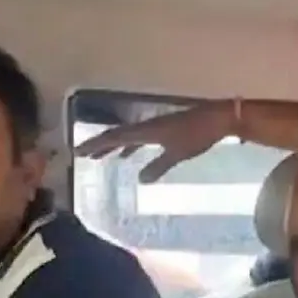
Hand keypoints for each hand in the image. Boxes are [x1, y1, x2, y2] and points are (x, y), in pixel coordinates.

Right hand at [74, 100, 234, 182]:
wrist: (218, 119)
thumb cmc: (197, 136)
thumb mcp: (177, 154)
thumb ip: (158, 166)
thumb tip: (141, 179)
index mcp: (146, 130)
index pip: (115, 137)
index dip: (96, 144)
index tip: (79, 151)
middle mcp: (147, 126)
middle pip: (118, 135)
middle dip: (100, 145)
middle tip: (83, 155)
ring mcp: (156, 126)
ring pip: (129, 136)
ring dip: (114, 145)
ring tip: (101, 157)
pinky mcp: (165, 128)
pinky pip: (141, 137)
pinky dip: (131, 145)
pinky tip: (130, 154)